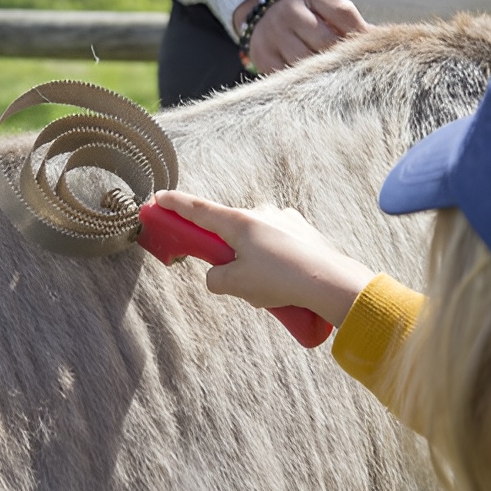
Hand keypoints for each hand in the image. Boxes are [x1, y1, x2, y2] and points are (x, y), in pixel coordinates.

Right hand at [153, 190, 376, 326]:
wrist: (331, 284)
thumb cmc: (281, 281)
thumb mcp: (235, 286)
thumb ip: (214, 278)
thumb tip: (218, 275)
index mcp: (240, 222)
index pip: (199, 210)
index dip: (176, 205)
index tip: (159, 198)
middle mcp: (262, 214)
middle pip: (229, 233)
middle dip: (227, 256)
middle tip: (237, 282)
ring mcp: (285, 221)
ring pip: (255, 244)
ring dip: (253, 265)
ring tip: (269, 292)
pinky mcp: (303, 232)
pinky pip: (277, 247)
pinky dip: (274, 265)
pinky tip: (286, 285)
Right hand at [233, 0, 369, 74]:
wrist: (265, 18)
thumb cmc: (312, 19)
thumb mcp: (330, 11)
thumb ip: (354, 25)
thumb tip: (389, 44)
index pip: (344, 12)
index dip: (362, 34)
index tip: (373, 50)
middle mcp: (290, 10)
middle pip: (326, 41)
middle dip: (344, 58)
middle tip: (358, 73)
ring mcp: (274, 33)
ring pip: (307, 61)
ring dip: (325, 74)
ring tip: (340, 84)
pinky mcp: (263, 56)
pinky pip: (288, 75)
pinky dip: (304, 83)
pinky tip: (316, 87)